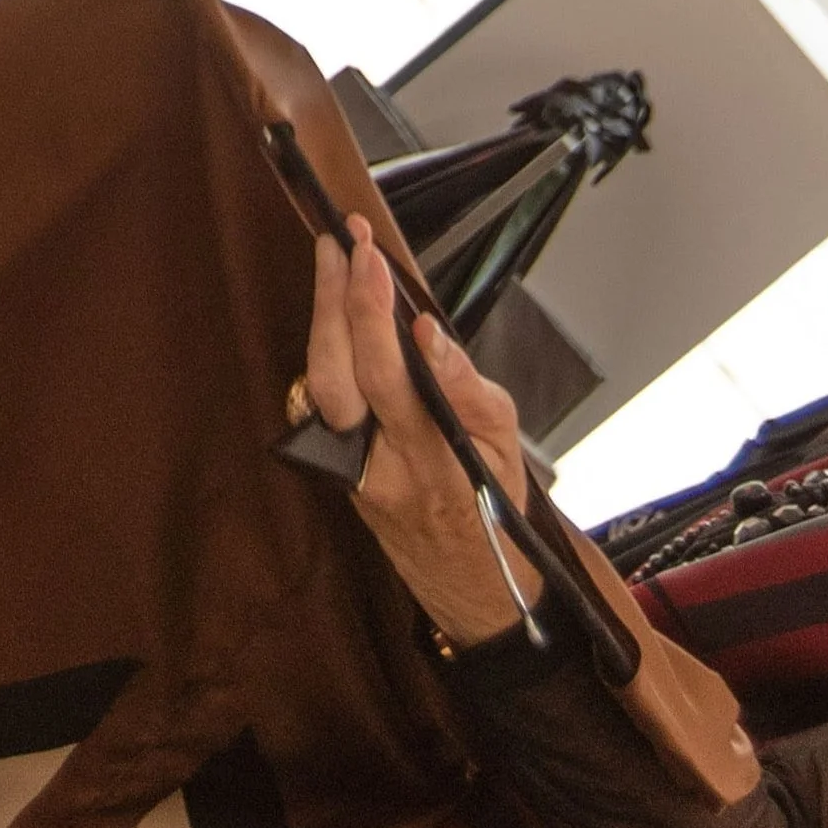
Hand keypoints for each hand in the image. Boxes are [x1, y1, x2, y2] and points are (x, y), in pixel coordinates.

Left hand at [304, 215, 535, 647]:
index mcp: (435, 463)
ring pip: (323, 387)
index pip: (402, 385)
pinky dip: (326, 346)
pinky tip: (333, 306)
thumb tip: (429, 334)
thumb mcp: (504, 449)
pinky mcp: (339, 470)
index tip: (388, 277)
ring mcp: (353, 470)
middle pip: (346, 378)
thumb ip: (467, 390)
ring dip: (324, 315)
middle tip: (352, 241)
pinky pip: (323, 402)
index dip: (390, 329)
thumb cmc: (491, 509)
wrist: (468, 587)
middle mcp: (383, 468)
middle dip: (345, 303)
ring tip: (333, 256)